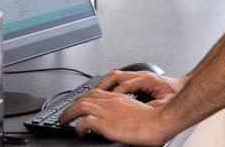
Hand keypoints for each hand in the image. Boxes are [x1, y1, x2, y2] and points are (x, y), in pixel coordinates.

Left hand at [59, 89, 173, 144]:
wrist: (160, 122)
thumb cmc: (153, 119)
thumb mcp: (136, 110)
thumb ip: (125, 111)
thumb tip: (118, 119)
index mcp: (118, 98)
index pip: (94, 92)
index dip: (82, 98)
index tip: (76, 104)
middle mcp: (111, 102)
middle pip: (84, 97)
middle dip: (71, 105)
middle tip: (65, 114)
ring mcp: (109, 112)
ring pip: (81, 106)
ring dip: (69, 113)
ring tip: (64, 121)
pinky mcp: (108, 124)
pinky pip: (86, 121)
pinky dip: (79, 126)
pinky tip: (79, 132)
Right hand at [94, 70, 187, 105]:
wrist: (183, 89)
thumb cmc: (176, 96)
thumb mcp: (164, 104)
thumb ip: (150, 107)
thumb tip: (139, 111)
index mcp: (147, 80)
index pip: (125, 84)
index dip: (115, 94)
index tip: (107, 103)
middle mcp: (141, 75)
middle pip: (117, 76)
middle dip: (103, 85)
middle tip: (92, 95)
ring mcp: (139, 75)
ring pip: (116, 75)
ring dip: (105, 83)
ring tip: (94, 92)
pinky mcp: (138, 78)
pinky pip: (120, 78)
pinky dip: (111, 84)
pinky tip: (105, 90)